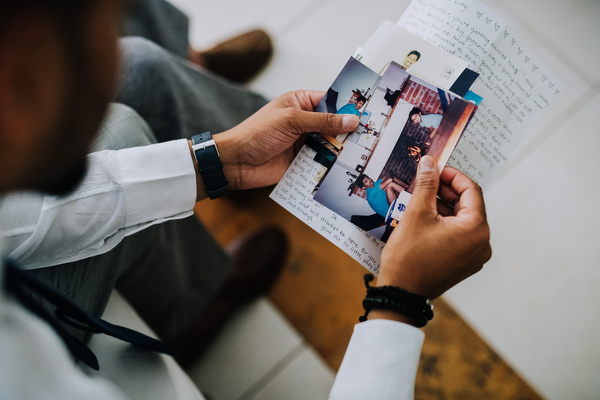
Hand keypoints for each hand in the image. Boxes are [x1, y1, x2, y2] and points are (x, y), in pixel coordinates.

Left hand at [213, 90, 358, 190]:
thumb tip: (352, 120)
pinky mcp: (303, 162)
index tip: (371, 110)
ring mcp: (304, 143)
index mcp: (301, 103)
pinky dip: (334, 166)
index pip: (331, 101)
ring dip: (344, 150)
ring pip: (331, 145)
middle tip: (375, 134)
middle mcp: (305, 122)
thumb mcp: (291, 121)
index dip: (350, 105)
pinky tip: (350, 169)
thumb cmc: (257, 133)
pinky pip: (323, 163)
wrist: (236, 163)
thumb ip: (322, 121)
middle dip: (351, 130)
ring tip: (368, 153)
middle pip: (335, 125)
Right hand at [377, 155, 491, 299]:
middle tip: (425, 182)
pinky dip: (445, 224)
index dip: (452, 176)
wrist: (401, 293)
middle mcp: (482, 243)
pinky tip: (425, 219)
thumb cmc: (408, 255)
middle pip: (468, 206)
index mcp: (476, 229)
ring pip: (462, 221)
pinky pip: (459, 236)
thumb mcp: (417, 213)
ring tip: (421, 199)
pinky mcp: (464, 264)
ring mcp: (475, 256)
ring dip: (444, 207)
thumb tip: (429, 162)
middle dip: (446, 191)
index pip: (471, 190)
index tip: (434, 169)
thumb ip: (426, 184)